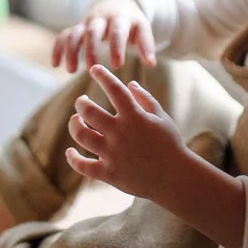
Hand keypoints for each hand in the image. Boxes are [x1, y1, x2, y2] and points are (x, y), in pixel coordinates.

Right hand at [52, 0, 155, 72]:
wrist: (117, 2)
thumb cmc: (131, 22)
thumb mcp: (141, 28)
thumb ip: (146, 44)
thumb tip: (151, 63)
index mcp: (119, 19)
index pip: (118, 31)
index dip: (117, 47)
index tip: (118, 65)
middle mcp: (101, 19)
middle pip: (93, 31)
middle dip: (91, 49)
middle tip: (92, 68)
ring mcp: (86, 22)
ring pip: (75, 33)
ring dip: (71, 50)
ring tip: (70, 70)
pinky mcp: (76, 27)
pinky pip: (64, 35)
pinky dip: (58, 48)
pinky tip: (55, 64)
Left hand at [64, 65, 187, 200]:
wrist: (176, 178)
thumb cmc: (170, 145)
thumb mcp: (162, 118)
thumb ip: (145, 99)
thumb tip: (129, 84)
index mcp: (135, 117)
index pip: (114, 89)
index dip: (102, 75)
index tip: (94, 69)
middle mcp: (120, 133)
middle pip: (89, 111)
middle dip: (81, 103)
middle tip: (82, 101)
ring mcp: (113, 154)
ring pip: (81, 135)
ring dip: (74, 124)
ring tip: (76, 120)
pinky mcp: (109, 173)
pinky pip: (83, 166)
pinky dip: (73, 158)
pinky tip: (71, 151)